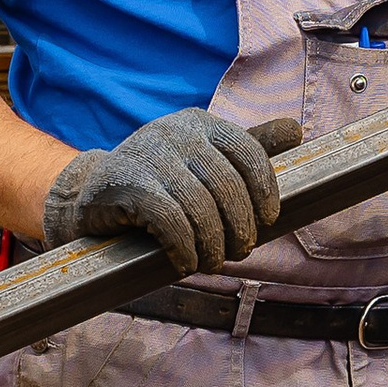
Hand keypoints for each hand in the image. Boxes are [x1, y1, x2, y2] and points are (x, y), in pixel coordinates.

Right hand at [40, 108, 304, 275]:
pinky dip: (184, 248)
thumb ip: (248, 148)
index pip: (248, 151)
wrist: (90, 196)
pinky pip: (168, 219)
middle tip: (237, 253)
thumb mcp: (203, 162)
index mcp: (200, 123)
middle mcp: (174, 131)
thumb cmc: (159, 184)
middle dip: (239, 227)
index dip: (265, 190)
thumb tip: (297, 131)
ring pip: (199, 206)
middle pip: (226, 185)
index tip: (267, 221)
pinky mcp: (122, 182)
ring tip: (210, 263)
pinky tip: (184, 263)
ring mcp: (146, 153)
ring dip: (211, 245)